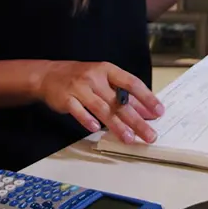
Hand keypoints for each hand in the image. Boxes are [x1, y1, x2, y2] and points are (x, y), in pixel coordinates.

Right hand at [35, 61, 163, 143]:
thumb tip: (146, 111)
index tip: (158, 111)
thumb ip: (123, 95)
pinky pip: (78, 110)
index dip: (146, 97)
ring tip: (129, 138)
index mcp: (108, 70)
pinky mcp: (66, 98)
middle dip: (136, 120)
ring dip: (117, 125)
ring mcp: (80, 88)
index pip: (131, 83)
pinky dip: (87, 120)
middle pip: (119, 101)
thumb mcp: (103, 80)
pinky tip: (95, 129)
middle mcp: (95, 77)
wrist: (49, 75)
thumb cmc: (81, 78)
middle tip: (149, 134)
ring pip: (102, 108)